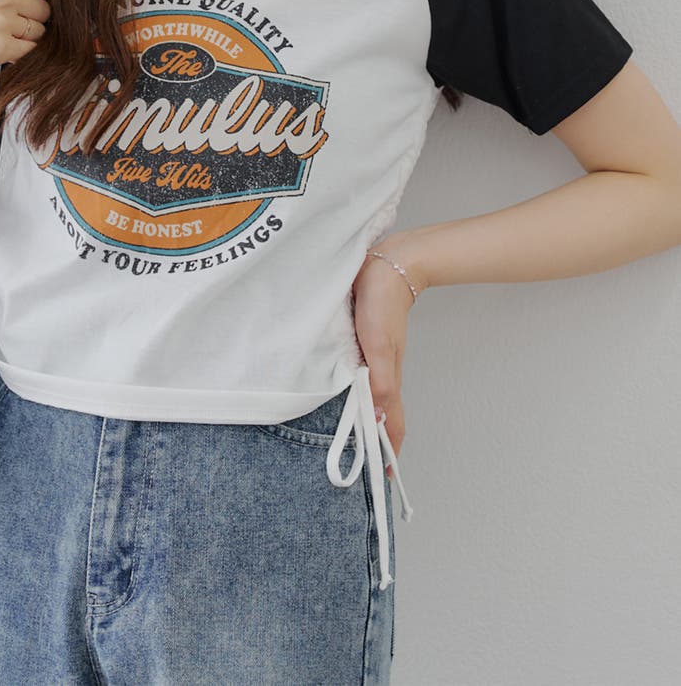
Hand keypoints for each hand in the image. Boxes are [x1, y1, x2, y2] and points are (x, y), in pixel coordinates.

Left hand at [351, 237, 421, 478]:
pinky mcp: (367, 344)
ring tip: (358, 439)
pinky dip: (360, 394)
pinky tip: (350, 395)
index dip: (388, 448)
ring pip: (374, 396)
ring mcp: (376, 358)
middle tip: (365, 463)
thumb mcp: (377, 344)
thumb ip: (379, 380)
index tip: (383, 475)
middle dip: (377, 440)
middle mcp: (382, 371)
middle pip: (383, 414)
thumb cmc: (381, 304)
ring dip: (368, 419)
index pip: (391, 421)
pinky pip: (365, 378)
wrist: (388, 266)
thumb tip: (375, 417)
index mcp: (387, 376)